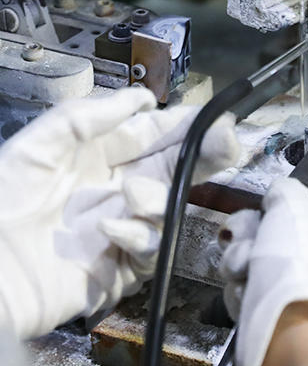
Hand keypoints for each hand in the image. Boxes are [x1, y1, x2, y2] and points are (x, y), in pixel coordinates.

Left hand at [0, 87, 238, 338]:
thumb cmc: (3, 201)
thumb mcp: (38, 145)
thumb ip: (89, 115)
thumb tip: (142, 98)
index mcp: (98, 155)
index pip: (153, 134)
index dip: (184, 125)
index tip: (216, 117)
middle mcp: (117, 187)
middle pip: (175, 167)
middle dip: (203, 154)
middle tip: (228, 143)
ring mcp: (123, 227)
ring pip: (168, 206)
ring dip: (156, 199)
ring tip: (131, 197)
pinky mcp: (122, 267)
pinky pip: (150, 248)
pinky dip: (137, 237)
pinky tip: (111, 231)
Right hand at [219, 178, 307, 365]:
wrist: (295, 336)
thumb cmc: (304, 265)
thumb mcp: (291, 205)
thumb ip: (286, 190)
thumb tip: (281, 193)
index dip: (290, 209)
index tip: (266, 211)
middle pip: (293, 240)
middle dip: (257, 238)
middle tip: (242, 239)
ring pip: (275, 269)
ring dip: (247, 264)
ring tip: (242, 270)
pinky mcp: (306, 326)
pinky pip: (271, 300)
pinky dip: (252, 295)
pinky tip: (247, 295)